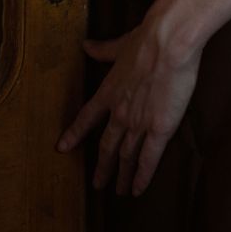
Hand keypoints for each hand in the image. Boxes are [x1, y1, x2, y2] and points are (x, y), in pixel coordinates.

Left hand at [57, 0, 230, 195]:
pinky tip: (137, 189)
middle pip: (107, 145)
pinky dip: (141, 176)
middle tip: (97, 184)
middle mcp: (119, 112)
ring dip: (121, 175)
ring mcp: (138, 123)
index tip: (62, 148)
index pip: (86, 118)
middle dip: (102, 166)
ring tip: (119, 191)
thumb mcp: (120, 45)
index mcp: (109, 91)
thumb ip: (103, 50)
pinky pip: (148, 159)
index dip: (74, 134)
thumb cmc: (147, 39)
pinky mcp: (159, 129)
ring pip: (126, 156)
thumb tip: (86, 45)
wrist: (168, 42)